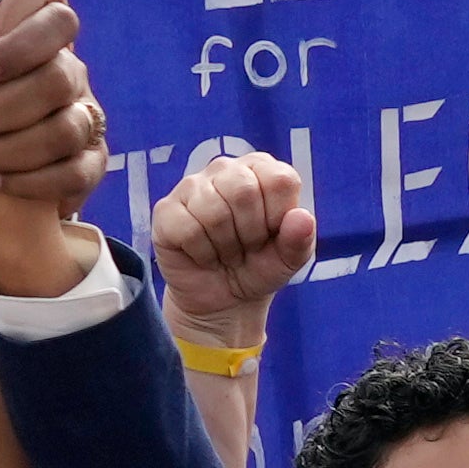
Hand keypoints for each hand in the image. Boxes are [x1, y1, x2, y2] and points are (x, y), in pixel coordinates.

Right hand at [149, 142, 313, 340]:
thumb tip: (302, 217)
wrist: (225, 298)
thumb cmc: (259, 266)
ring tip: (226, 251)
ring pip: (214, 212)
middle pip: (244, 190)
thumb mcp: (289, 259)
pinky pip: (188, 229)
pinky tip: (204, 254)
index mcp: (262, 170)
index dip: (279, 216)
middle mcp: (226, 169)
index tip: (272, 233)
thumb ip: (300, 239)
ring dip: (226, 246)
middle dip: (251, 233)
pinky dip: (202, 253)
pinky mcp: (166, 209)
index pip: (279, 179)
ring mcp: (192, 186)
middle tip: (247, 246)